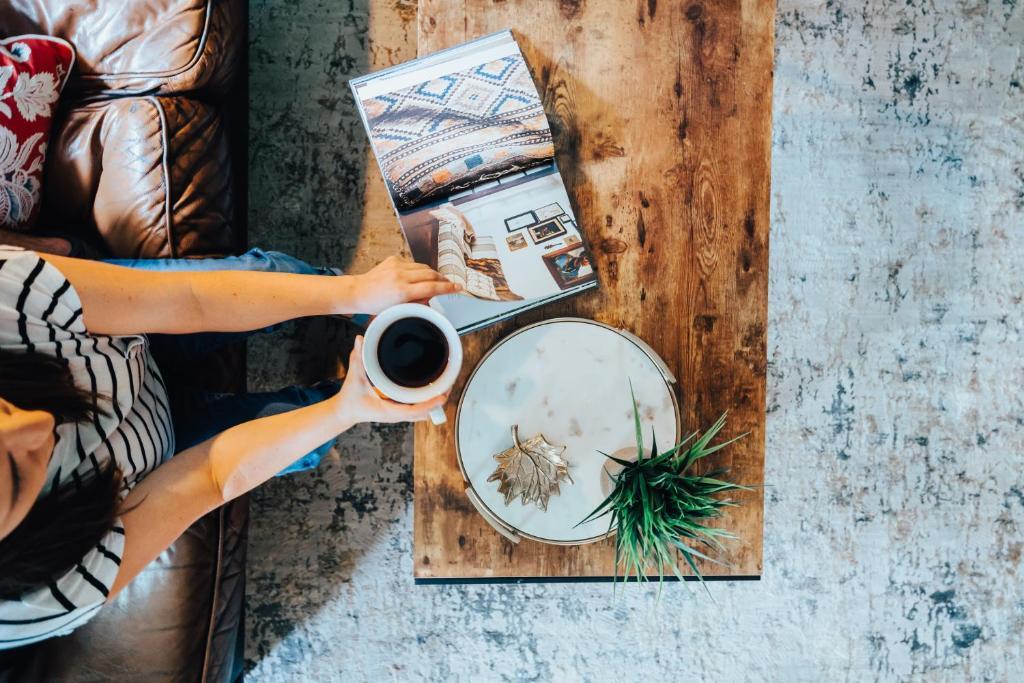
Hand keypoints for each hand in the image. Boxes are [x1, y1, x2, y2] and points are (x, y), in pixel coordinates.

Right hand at [330, 337, 447, 424]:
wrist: (345, 412)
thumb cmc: (350, 399)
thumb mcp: (354, 378)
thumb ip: (357, 358)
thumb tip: (359, 340)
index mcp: (387, 410)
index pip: (413, 411)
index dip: (429, 405)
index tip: (442, 397)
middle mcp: (396, 415)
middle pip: (424, 413)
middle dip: (437, 402)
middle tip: (449, 387)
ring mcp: (398, 415)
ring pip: (422, 413)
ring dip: (434, 403)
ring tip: (446, 388)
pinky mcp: (398, 412)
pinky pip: (417, 410)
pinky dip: (427, 403)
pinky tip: (434, 393)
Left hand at [348, 255, 460, 313]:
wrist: (358, 291)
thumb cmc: (376, 304)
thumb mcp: (399, 310)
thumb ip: (418, 303)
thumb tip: (432, 297)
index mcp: (402, 291)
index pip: (432, 287)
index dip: (448, 288)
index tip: (458, 287)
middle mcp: (401, 276)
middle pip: (431, 274)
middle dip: (442, 280)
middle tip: (448, 285)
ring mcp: (397, 265)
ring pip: (424, 267)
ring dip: (431, 274)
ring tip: (433, 282)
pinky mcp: (394, 259)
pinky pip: (414, 263)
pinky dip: (418, 270)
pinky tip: (416, 277)